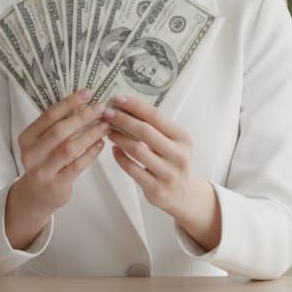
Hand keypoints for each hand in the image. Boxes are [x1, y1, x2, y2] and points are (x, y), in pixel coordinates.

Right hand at [4, 89, 110, 248]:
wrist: (37, 195)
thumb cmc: (45, 162)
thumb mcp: (44, 143)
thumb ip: (58, 125)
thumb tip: (84, 102)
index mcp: (27, 137)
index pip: (49, 115)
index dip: (69, 103)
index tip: (88, 93)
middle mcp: (31, 154)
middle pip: (60, 130)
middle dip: (83, 117)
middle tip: (101, 108)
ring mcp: (42, 171)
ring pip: (70, 148)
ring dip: (90, 134)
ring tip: (105, 125)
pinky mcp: (56, 185)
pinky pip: (77, 166)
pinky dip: (91, 153)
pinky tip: (101, 144)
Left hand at [104, 94, 220, 250]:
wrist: (184, 194)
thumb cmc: (173, 161)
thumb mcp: (174, 141)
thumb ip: (156, 127)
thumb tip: (126, 106)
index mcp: (183, 138)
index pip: (156, 116)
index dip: (135, 106)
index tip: (118, 98)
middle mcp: (178, 155)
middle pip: (145, 131)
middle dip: (123, 120)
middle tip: (107, 113)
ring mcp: (168, 173)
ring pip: (136, 150)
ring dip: (119, 137)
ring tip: (108, 130)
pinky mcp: (156, 188)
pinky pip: (132, 169)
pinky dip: (120, 157)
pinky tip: (113, 149)